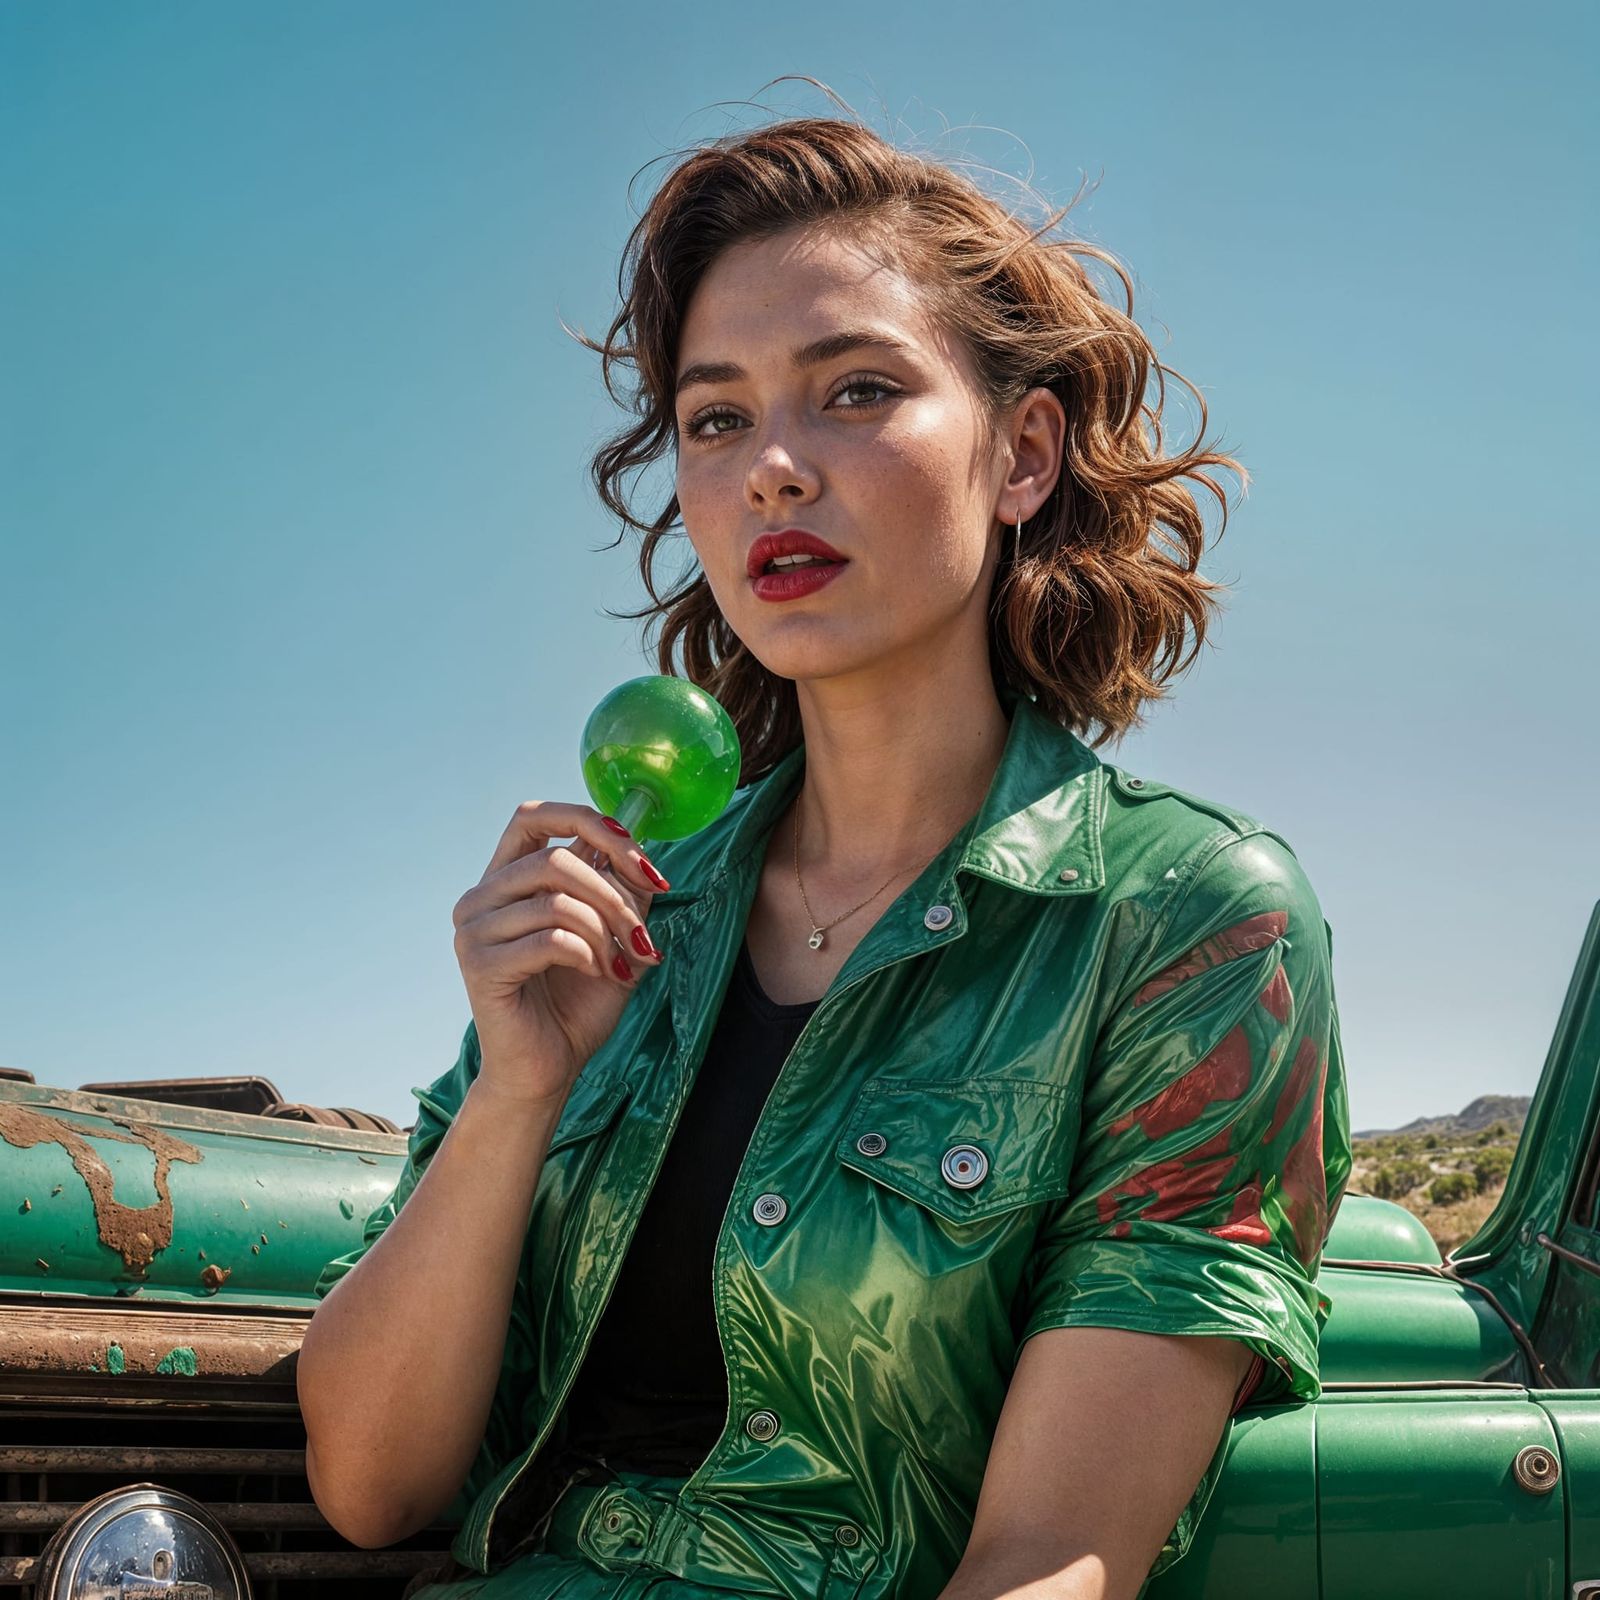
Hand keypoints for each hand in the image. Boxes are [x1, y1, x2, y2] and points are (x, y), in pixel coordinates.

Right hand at [451, 801, 667, 1107]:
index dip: (592, 823)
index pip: (536, 816)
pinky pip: (549, 938)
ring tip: (621, 963)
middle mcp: (482, 896)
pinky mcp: (478, 965)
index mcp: (508, 879)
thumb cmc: (578, 1002)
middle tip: (644, 936)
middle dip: (615, 894)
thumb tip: (638, 851)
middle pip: (556, 858)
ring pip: (556, 898)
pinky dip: (588, 954)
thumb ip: (621, 890)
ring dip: (606, 930)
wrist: (549, 1069)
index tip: (641, 858)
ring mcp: (473, 930)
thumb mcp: (614, 935)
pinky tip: (598, 974)